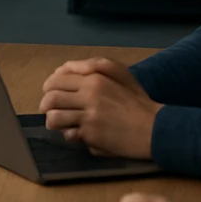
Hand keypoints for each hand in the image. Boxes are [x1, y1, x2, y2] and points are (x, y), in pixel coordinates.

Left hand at [39, 57, 159, 159]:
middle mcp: (89, 96)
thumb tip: (66, 67)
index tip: (50, 93)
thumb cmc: (137, 101)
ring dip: (53, 121)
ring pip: (54, 118)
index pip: (56, 80)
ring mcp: (89, 117)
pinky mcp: (92, 135)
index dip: (49, 88)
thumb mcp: (121, 74)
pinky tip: (77, 134)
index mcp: (94, 79)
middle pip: (51, 98)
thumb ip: (96, 66)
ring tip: (60, 123)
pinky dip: (69, 135)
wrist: (155, 128)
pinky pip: (69, 134)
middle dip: (45, 105)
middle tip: (50, 110)